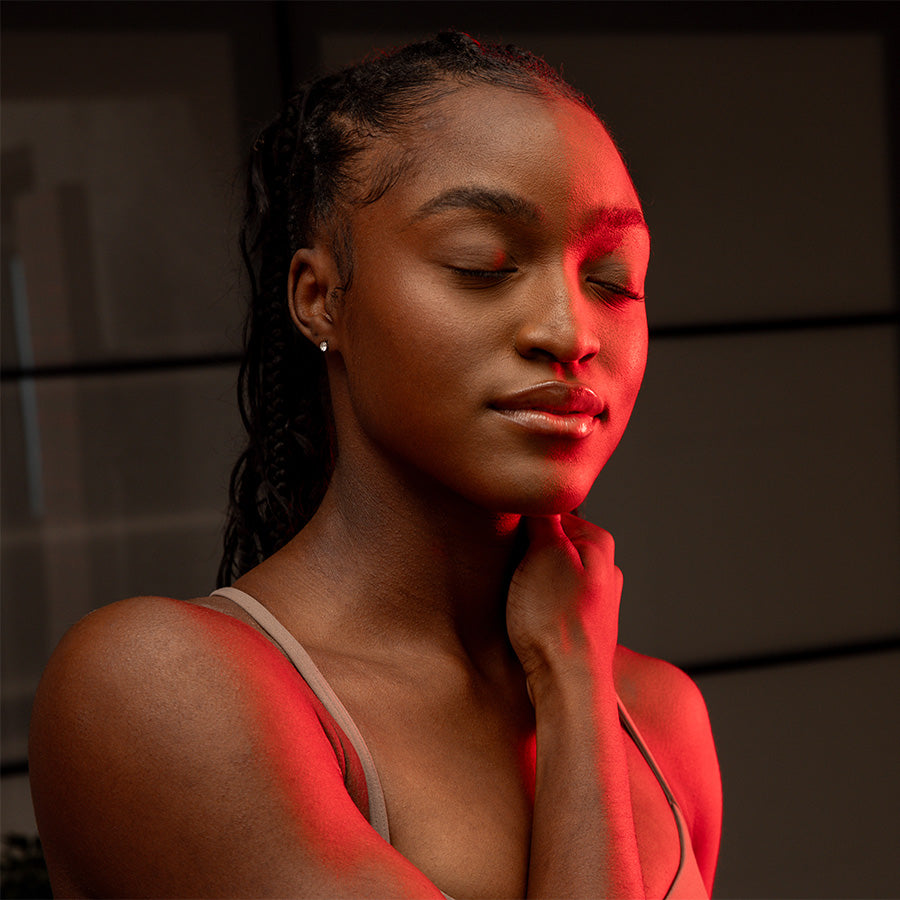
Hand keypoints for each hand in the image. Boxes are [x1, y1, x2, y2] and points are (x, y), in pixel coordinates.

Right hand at [506, 514, 622, 683]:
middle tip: (509, 570)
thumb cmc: (556, 623)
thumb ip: (543, 519)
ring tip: (518, 597)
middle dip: (526, 552)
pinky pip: (550, 599)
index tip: (509, 542)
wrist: (567, 687)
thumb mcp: (545, 554)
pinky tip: (526, 616)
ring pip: (549, 572)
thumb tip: (537, 495)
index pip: (550, 511)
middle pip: (551, 543)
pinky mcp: (580, 624)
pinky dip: (535, 603)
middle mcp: (603, 568)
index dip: (522, 524)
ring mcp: (594, 598)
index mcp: (599, 543)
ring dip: (528, 580)